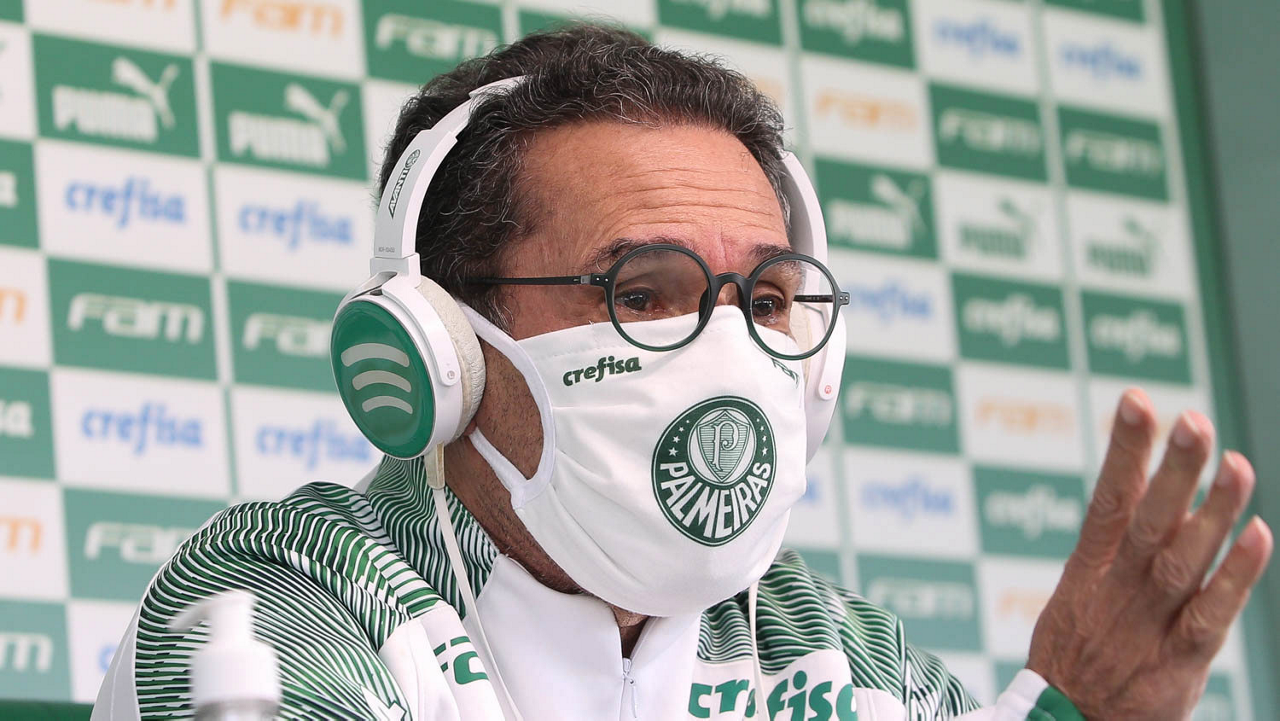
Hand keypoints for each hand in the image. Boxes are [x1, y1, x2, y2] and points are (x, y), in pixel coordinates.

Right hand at [1027, 388, 1271, 719]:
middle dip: (1171, 470)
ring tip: (1236, 464)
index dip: (1124, 450)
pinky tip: (1258, 534)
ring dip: (1211, 511)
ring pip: (1183, 560)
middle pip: (1147, 522)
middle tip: (1192, 421)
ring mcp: (1147, 625)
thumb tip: (1155, 491)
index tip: (1138, 400)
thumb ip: (1116, 552)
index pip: (1106, 499)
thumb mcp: (1075, 600)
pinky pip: (1212, 614)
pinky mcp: (1178, 662)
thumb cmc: (1077, 661)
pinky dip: (1236, 575)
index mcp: (1087, 572)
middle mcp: (1117, 591)